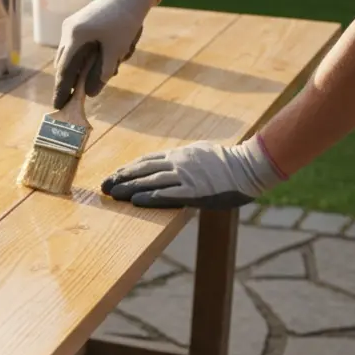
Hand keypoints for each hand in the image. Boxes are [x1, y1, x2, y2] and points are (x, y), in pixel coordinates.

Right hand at [52, 0, 157, 108]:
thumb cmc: (125, 21)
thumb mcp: (116, 51)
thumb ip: (102, 73)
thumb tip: (91, 93)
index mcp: (75, 37)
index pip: (64, 70)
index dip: (61, 89)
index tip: (59, 105)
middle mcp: (68, 31)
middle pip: (63, 64)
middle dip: (69, 81)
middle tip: (73, 98)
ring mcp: (71, 26)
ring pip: (70, 55)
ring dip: (79, 69)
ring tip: (92, 80)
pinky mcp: (79, 23)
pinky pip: (77, 46)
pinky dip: (84, 58)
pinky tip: (99, 62)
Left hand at [100, 138, 285, 208]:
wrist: (250, 166)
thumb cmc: (229, 162)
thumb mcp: (202, 152)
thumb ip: (184, 158)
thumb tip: (171, 162)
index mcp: (180, 154)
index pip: (146, 161)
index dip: (128, 169)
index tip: (113, 175)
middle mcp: (179, 163)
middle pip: (143, 170)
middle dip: (121, 178)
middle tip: (104, 186)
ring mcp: (186, 177)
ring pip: (151, 182)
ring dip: (130, 189)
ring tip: (113, 195)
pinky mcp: (195, 191)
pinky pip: (168, 195)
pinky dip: (150, 198)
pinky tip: (135, 202)